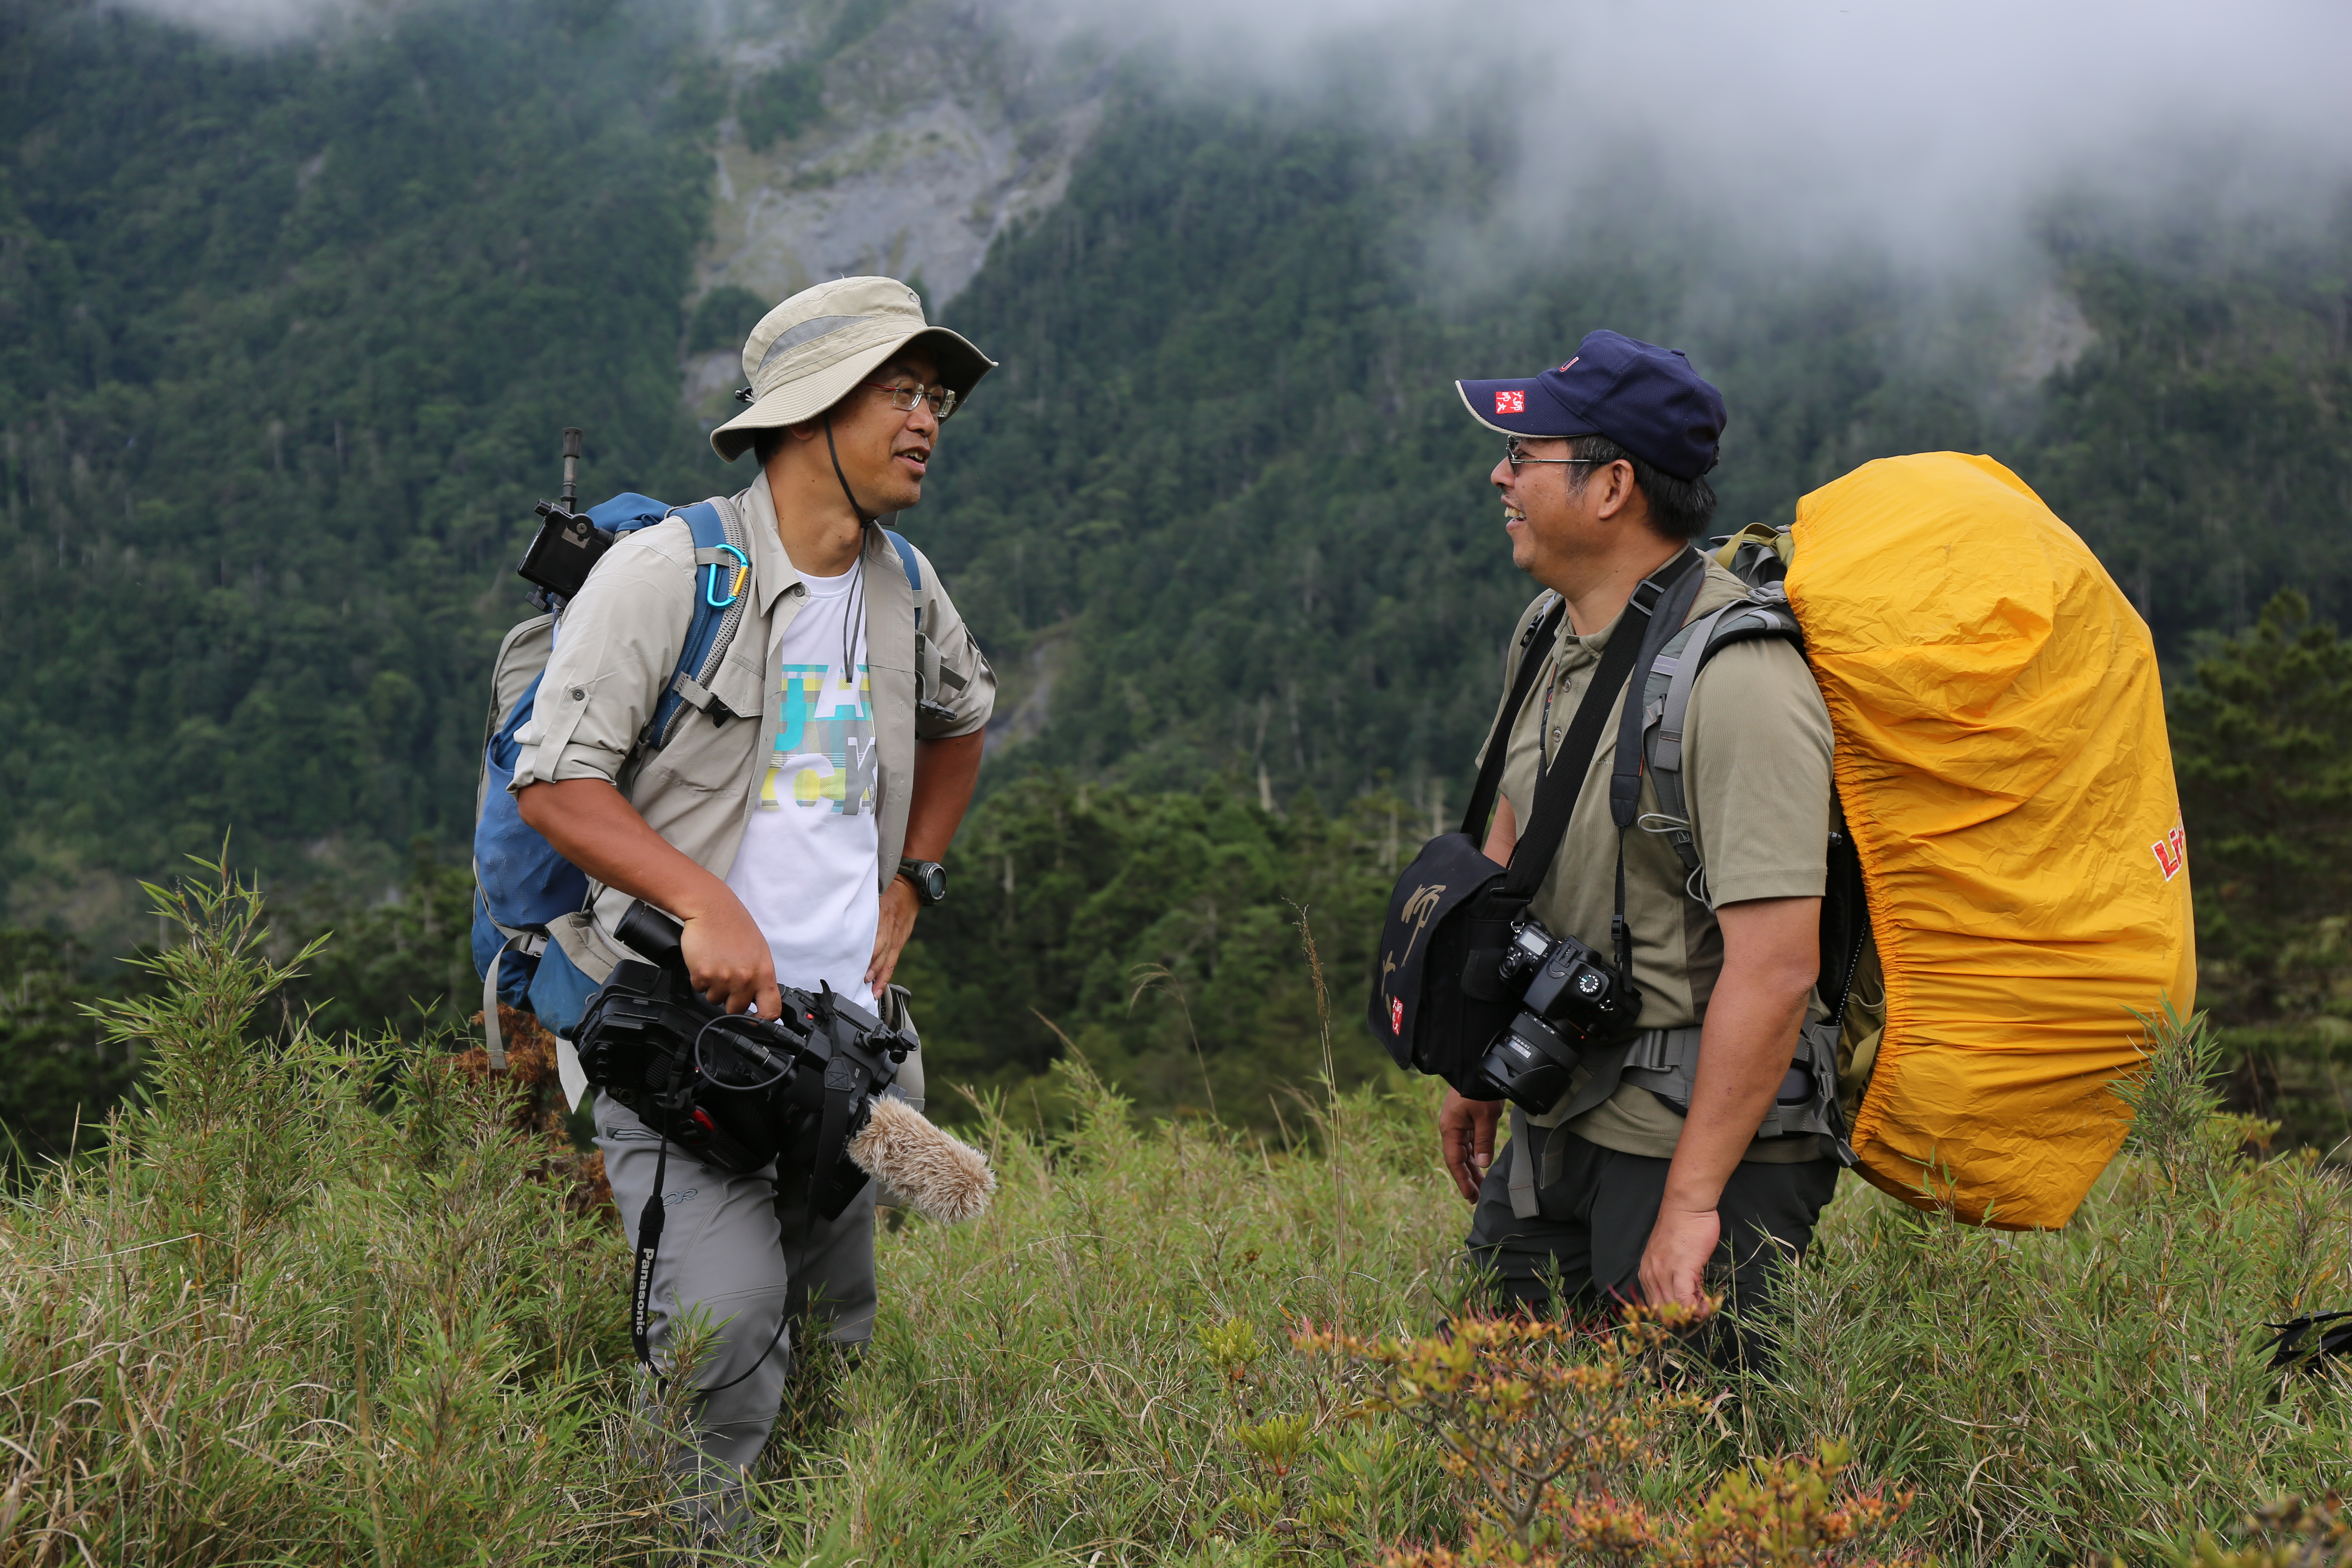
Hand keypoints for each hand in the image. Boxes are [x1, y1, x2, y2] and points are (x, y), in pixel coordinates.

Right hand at [679, 896, 779, 1019]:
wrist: (711, 908)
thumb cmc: (735, 926)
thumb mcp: (759, 952)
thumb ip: (760, 977)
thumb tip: (760, 999)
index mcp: (763, 973)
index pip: (771, 1011)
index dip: (763, 1021)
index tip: (755, 1021)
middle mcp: (745, 978)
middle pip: (737, 1009)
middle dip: (730, 999)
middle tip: (728, 979)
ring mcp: (723, 978)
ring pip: (715, 1000)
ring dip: (714, 988)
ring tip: (717, 965)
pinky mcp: (702, 975)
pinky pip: (699, 989)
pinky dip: (700, 979)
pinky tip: (706, 961)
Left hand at [865, 876, 919, 997]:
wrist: (911, 890)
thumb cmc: (889, 892)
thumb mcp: (875, 895)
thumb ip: (863, 909)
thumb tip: (844, 920)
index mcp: (882, 914)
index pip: (875, 934)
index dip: (869, 949)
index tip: (857, 960)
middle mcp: (890, 928)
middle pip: (882, 950)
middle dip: (873, 966)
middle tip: (864, 978)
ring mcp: (897, 937)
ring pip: (888, 960)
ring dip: (880, 975)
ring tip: (872, 988)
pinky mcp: (900, 942)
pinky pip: (893, 961)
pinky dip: (886, 975)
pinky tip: (880, 987)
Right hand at [1438, 1088, 1503, 1202]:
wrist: (1477, 1067)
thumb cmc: (1480, 1091)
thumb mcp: (1485, 1117)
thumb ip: (1483, 1140)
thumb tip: (1483, 1163)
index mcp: (1451, 1129)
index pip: (1454, 1161)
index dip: (1462, 1180)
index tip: (1470, 1196)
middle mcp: (1451, 1129)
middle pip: (1458, 1159)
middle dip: (1468, 1178)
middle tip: (1477, 1197)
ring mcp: (1459, 1124)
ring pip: (1464, 1152)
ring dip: (1472, 1169)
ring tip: (1482, 1186)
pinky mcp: (1466, 1120)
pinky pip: (1469, 1143)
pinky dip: (1475, 1156)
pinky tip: (1482, 1165)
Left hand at [1637, 1203, 1720, 1311]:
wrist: (1687, 1207)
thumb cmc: (1682, 1228)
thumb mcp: (1669, 1256)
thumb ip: (1672, 1276)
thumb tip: (1686, 1297)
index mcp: (1646, 1273)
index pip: (1654, 1306)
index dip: (1673, 1315)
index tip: (1688, 1311)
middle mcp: (1650, 1276)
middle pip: (1663, 1312)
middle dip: (1682, 1318)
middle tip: (1700, 1311)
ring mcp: (1663, 1274)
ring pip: (1674, 1310)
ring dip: (1692, 1315)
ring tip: (1705, 1307)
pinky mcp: (1680, 1270)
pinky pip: (1685, 1301)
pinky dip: (1697, 1308)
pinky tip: (1706, 1305)